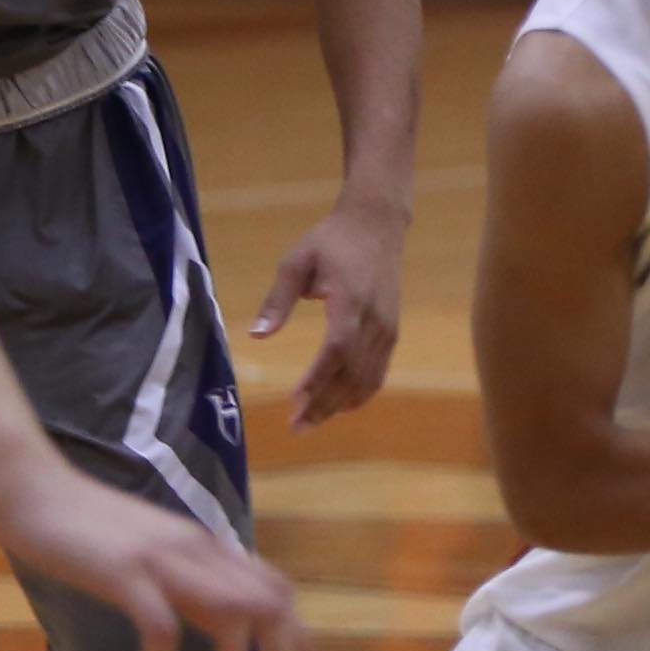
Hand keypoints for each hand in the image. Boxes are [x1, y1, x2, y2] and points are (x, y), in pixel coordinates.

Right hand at [0, 467, 309, 650]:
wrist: (33, 489)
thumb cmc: (86, 525)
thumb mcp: (154, 551)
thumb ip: (189, 578)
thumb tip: (223, 617)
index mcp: (207, 547)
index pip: (277, 590)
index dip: (297, 638)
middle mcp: (197, 550)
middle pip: (272, 604)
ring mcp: (163, 560)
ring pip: (233, 612)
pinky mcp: (125, 573)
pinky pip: (161, 628)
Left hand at [250, 194, 405, 430]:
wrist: (377, 224)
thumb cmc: (331, 240)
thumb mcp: (296, 261)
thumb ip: (277, 300)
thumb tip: (257, 334)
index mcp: (350, 301)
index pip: (336, 350)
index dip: (318, 380)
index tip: (295, 402)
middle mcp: (374, 321)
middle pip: (352, 374)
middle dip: (325, 404)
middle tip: (297, 426)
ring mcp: (387, 329)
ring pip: (368, 379)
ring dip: (341, 405)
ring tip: (313, 421)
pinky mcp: (392, 332)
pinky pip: (379, 372)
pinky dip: (360, 393)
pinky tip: (339, 405)